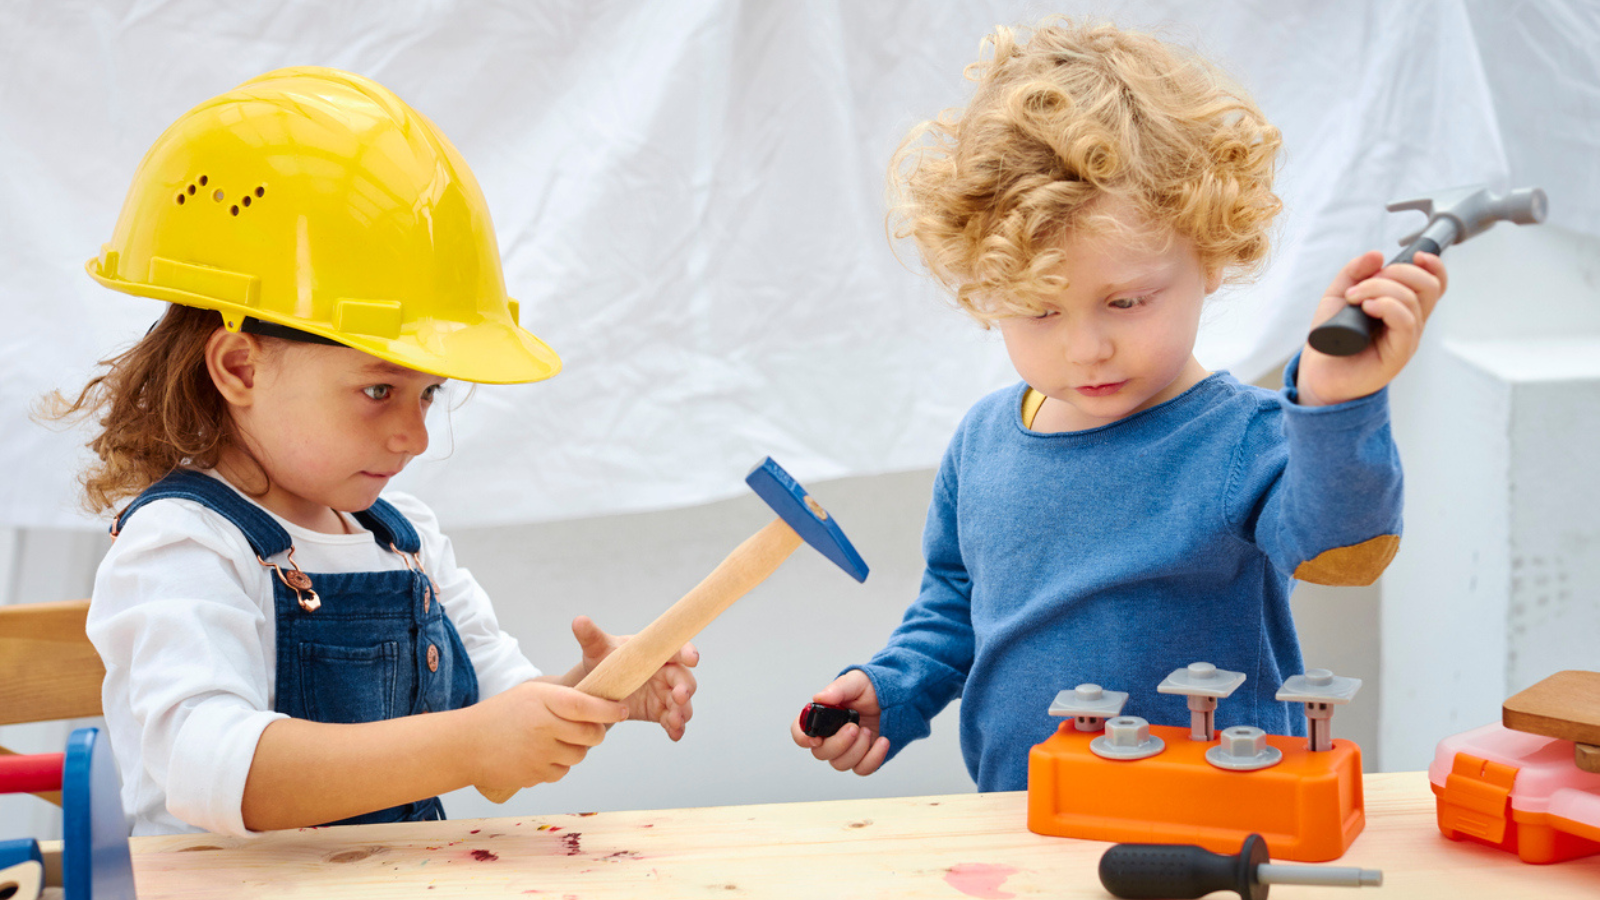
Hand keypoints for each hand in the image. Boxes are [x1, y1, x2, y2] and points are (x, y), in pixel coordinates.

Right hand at [465, 680, 627, 788]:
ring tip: (557, 738)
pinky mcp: (536, 775)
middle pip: (592, 735)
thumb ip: (562, 695)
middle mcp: (545, 728)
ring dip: (576, 748)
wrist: (465, 745)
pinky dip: (559, 763)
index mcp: (545, 701)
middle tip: (590, 726)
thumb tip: (596, 698)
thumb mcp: (530, 692)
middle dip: (596, 731)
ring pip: (579, 755)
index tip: (622, 710)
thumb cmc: (500, 713)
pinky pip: (562, 771)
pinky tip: (542, 753)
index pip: (588, 706)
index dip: (610, 710)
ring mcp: (540, 754)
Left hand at [570, 616, 697, 739]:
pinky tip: (674, 734)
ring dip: (683, 711)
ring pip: (683, 702)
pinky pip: (673, 720)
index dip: (688, 653)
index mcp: (656, 652)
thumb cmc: (604, 660)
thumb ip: (590, 636)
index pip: (677, 649)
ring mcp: (665, 693)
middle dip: (686, 687)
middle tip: (680, 696)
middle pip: (684, 678)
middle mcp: (666, 671)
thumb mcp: (596, 648)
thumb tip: (578, 620)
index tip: (692, 659)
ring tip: (675, 720)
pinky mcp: (660, 712)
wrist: (598, 686)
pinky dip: (676, 728)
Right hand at [791, 670, 889, 775]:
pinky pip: (862, 769)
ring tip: (868, 729)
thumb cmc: (870, 689)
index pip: (800, 731)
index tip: (816, 738)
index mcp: (822, 716)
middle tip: (854, 728)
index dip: (803, 737)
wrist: (897, 698)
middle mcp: (830, 735)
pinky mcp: (863, 759)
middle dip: (838, 743)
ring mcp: (846, 749)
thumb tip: (820, 697)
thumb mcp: (856, 682)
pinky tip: (882, 741)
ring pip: (840, 764)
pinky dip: (873, 757)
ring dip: (857, 749)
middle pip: (820, 753)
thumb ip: (838, 689)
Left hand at [1299, 250, 1447, 405]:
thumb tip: (1377, 255)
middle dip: (1399, 272)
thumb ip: (1354, 273)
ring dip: (1380, 288)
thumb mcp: (1338, 296)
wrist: (1318, 373)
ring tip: (1354, 298)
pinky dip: (1387, 306)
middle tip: (1365, 282)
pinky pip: (1406, 322)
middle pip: (1429, 286)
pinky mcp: (1398, 355)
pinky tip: (1367, 307)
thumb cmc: (1332, 338)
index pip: (1433, 284)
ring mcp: (1407, 339)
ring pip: (1413, 300)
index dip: (1434, 266)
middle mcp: (1411, 322)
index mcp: (1403, 308)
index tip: (1417, 255)